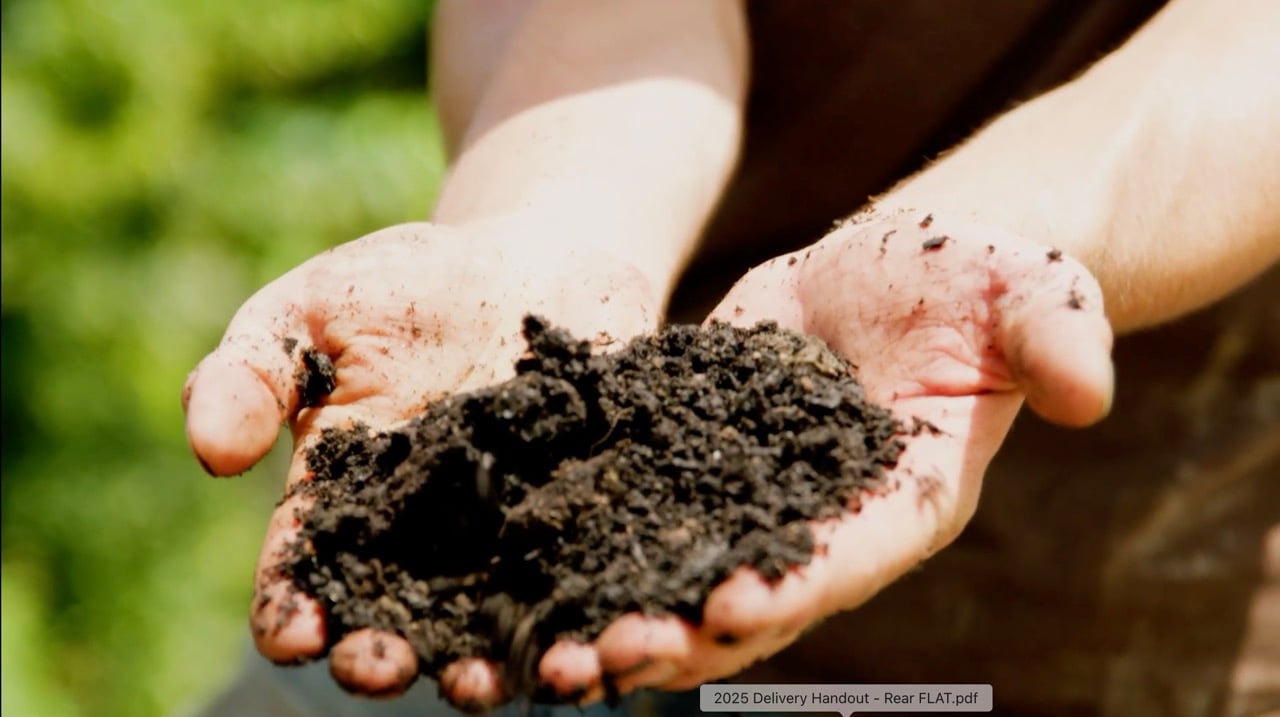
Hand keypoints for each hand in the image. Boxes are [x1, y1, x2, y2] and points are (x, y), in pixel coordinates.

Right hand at [182, 220, 657, 702]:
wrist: (530, 258)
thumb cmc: (404, 286)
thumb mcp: (314, 309)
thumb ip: (255, 373)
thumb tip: (209, 450)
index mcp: (348, 499)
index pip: (303, 572)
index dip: (290, 611)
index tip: (295, 631)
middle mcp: (428, 537)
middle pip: (396, 617)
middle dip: (384, 655)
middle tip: (384, 667)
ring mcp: (511, 531)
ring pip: (493, 621)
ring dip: (488, 665)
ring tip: (486, 682)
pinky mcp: (587, 513)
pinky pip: (588, 574)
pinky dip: (588, 613)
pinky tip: (591, 637)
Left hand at [535, 210, 1113, 697]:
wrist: (908, 256)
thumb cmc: (984, 280)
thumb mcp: (1033, 293)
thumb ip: (1057, 340)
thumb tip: (1090, 395)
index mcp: (905, 498)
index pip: (848, 557)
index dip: (792, 587)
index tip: (728, 610)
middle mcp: (825, 515)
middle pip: (750, 591)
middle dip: (681, 630)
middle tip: (605, 660)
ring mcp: (755, 485)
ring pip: (681, 562)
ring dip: (620, 607)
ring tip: (548, 647)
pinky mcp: (699, 440)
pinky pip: (643, 489)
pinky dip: (590, 523)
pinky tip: (522, 547)